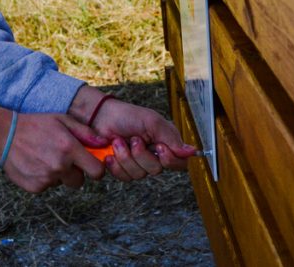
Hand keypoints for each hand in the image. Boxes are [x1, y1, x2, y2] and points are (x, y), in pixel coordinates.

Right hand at [0, 106, 106, 192]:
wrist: (4, 134)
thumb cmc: (36, 124)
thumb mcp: (63, 120)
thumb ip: (86, 133)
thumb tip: (105, 143)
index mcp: (69, 149)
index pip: (97, 171)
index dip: (96, 169)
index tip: (91, 164)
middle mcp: (60, 166)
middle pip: (79, 182)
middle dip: (75, 173)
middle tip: (63, 159)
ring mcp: (46, 178)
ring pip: (61, 183)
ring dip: (58, 174)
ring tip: (45, 157)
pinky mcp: (34, 187)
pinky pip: (46, 186)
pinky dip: (43, 178)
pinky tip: (35, 163)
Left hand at [70, 87, 196, 181]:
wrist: (101, 117)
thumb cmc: (128, 116)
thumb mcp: (152, 122)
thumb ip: (172, 139)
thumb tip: (192, 152)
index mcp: (166, 143)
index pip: (179, 163)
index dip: (170, 160)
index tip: (159, 147)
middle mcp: (154, 156)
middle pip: (156, 170)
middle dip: (141, 155)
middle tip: (133, 139)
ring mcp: (138, 164)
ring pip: (138, 175)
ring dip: (125, 157)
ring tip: (118, 141)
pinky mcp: (123, 169)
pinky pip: (124, 177)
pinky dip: (116, 165)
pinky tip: (111, 153)